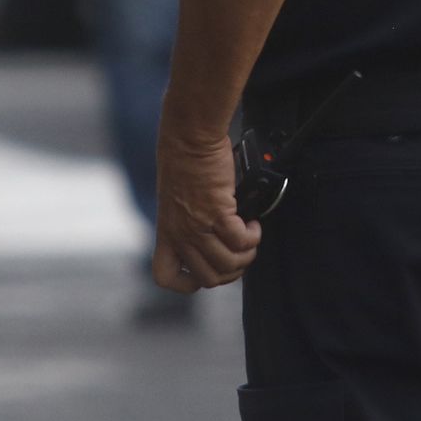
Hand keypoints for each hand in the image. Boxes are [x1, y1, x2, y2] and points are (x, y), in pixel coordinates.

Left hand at [151, 128, 261, 293]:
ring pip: (228, 263)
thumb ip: (187, 220)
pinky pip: (240, 240)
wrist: (189, 137)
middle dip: (231, 272)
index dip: (187, 283)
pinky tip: (254, 223)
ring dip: (246, 255)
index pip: (166, 276)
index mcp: (166, 231)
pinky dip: (253, 236)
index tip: (204, 270)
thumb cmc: (184, 159)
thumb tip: (214, 235)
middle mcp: (180, 233)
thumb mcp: (175, 198)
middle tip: (241, 253)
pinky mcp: (218, 211)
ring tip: (251, 237)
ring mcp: (198, 225)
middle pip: (208, 278)